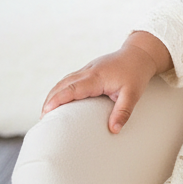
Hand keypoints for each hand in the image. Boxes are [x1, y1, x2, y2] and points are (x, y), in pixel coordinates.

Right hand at [42, 31, 170, 133]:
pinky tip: (59, 99)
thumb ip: (123, 112)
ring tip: (47, 112)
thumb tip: (114, 130)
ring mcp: (88, 69)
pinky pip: (70, 79)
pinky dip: (61, 89)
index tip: (46, 112)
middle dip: (50, 99)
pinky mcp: (89, 69)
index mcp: (97, 77)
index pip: (72, 89)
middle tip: (42, 118)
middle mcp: (88, 71)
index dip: (58, 100)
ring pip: (65, 80)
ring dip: (54, 94)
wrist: (140, 53)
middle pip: (63, 84)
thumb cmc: (136, 73)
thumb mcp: (133, 94)